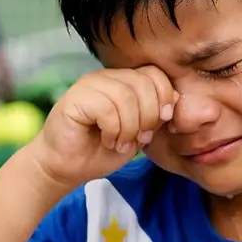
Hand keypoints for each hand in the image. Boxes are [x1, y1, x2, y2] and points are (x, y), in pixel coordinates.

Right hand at [30, 66, 176, 191]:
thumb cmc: (101, 150)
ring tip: (121, 143)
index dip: (164, 97)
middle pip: (143, 84)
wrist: (67, 167)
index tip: (160, 124)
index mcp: (122, 81)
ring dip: (130, 128)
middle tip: (139, 139)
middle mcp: (105, 78)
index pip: (154, 74)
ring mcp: (88, 85)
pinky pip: (107, 109)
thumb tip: (174, 98)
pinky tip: (108, 140)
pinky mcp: (74, 98)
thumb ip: (154, 115)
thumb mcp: (138, 133)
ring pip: (127, 97)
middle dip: (149, 117)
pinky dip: (114, 131)